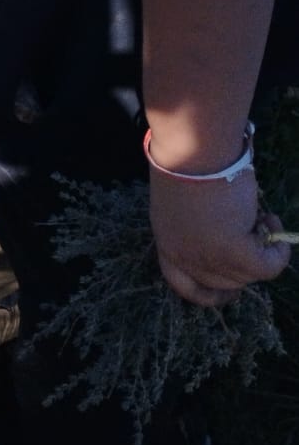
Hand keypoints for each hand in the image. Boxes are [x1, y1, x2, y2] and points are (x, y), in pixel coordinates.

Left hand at [150, 168, 289, 305]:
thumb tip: (232, 235)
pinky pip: (268, 267)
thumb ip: (197, 227)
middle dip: (244, 265)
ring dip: (263, 248)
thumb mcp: (182, 204)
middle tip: (258, 237)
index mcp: (166, 244)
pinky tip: (274, 223)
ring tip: (262, 216)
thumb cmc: (186, 163)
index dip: (210, 293)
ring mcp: (208, 260)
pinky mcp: (234, 254)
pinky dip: (278, 252)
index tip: (232, 291)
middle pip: (223, 283)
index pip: (183, 286)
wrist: (193, 151)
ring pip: (248, 274)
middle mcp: (184, 258)